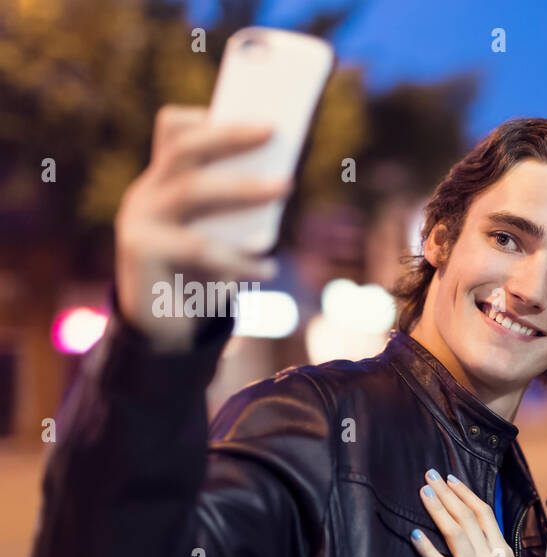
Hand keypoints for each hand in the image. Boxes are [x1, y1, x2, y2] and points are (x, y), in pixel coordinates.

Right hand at [114, 105, 291, 350]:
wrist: (164, 330)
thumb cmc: (202, 277)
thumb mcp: (220, 238)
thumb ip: (239, 211)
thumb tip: (282, 180)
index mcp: (164, 181)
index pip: (173, 131)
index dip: (207, 119)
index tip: (249, 114)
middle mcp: (145, 192)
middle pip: (184, 149)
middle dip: (229, 135)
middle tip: (274, 129)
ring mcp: (138, 219)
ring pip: (192, 190)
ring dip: (242, 186)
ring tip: (285, 187)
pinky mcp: (140, 251)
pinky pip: (199, 248)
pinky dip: (239, 258)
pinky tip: (269, 269)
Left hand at [410, 470, 523, 556]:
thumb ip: (500, 554)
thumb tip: (489, 536)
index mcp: (501, 550)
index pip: (484, 513)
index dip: (466, 493)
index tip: (451, 479)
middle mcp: (488, 556)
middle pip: (466, 516)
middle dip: (447, 493)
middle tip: (430, 476)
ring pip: (454, 533)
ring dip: (438, 510)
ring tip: (423, 493)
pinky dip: (427, 549)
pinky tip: (415, 534)